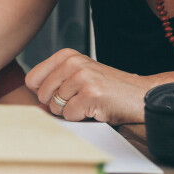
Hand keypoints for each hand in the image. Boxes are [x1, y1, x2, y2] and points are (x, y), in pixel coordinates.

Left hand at [25, 49, 149, 123]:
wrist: (141, 95)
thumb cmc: (109, 89)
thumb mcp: (79, 77)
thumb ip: (54, 86)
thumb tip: (35, 105)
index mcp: (67, 56)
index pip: (32, 78)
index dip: (43, 93)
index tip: (61, 93)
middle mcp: (73, 63)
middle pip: (42, 95)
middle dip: (58, 105)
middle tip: (79, 99)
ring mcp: (82, 77)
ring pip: (55, 107)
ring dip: (71, 112)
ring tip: (89, 103)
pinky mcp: (90, 94)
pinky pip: (70, 115)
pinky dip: (81, 118)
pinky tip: (95, 109)